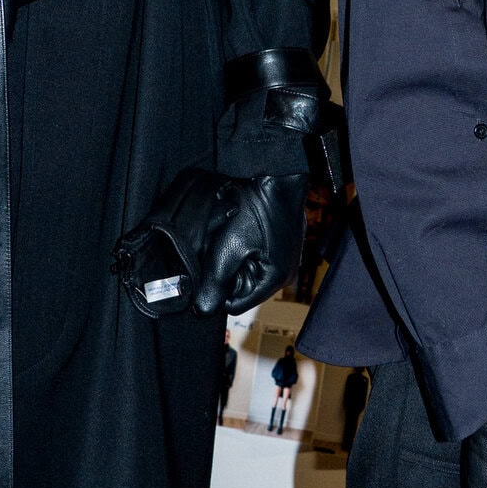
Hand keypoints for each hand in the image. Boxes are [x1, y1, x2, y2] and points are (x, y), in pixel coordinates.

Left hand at [114, 169, 304, 319]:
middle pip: (240, 288)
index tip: (209, 266)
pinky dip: (241, 247)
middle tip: (219, 246)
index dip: (216, 288)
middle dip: (225, 270)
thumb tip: (201, 311)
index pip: (235, 304)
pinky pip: (254, 257)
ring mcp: (284, 260)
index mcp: (274, 280)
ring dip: (231, 257)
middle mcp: (284, 275)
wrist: (277, 176)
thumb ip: (214, 283)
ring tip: (229, 235)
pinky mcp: (281, 246)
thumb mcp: (228, 249)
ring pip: (245, 272)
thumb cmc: (256, 209)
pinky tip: (238, 230)